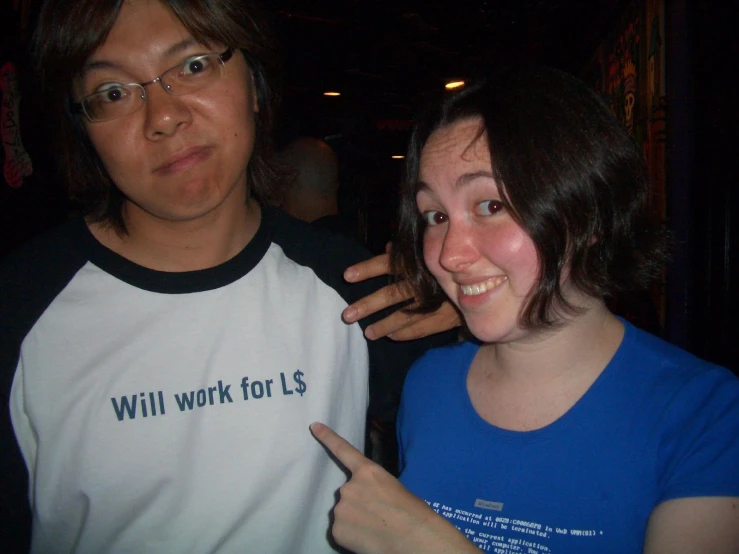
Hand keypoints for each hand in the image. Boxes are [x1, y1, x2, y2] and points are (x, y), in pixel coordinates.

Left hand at [310, 422, 477, 553]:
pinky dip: (351, 536)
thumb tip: (369, 498)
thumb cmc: (413, 513)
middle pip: (348, 494)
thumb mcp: (394, 489)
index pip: (344, 451)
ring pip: (344, 513)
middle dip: (358, 503)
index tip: (314, 426)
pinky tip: (367, 539)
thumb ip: (374, 487)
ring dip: (355, 520)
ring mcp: (340, 508)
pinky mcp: (337, 529)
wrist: (413, 538)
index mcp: (368, 472)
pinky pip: (341, 531)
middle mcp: (349, 486)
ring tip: (376, 529)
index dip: (327, 437)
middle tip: (378, 516)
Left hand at [342, 245, 460, 340]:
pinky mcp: (447, 317)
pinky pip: (423, 328)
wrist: (490, 277)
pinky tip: (393, 336)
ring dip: (384, 325)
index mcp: (418, 261)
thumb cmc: (455, 259)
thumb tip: (387, 248)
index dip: (366, 269)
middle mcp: (424, 281)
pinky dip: (406, 333)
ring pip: (405, 316)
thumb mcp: (432, 249)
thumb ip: (408, 251)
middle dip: (368, 305)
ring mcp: (436, 301)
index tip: (346, 276)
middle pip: (392, 293)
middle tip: (347, 315)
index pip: (388, 263)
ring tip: (368, 333)